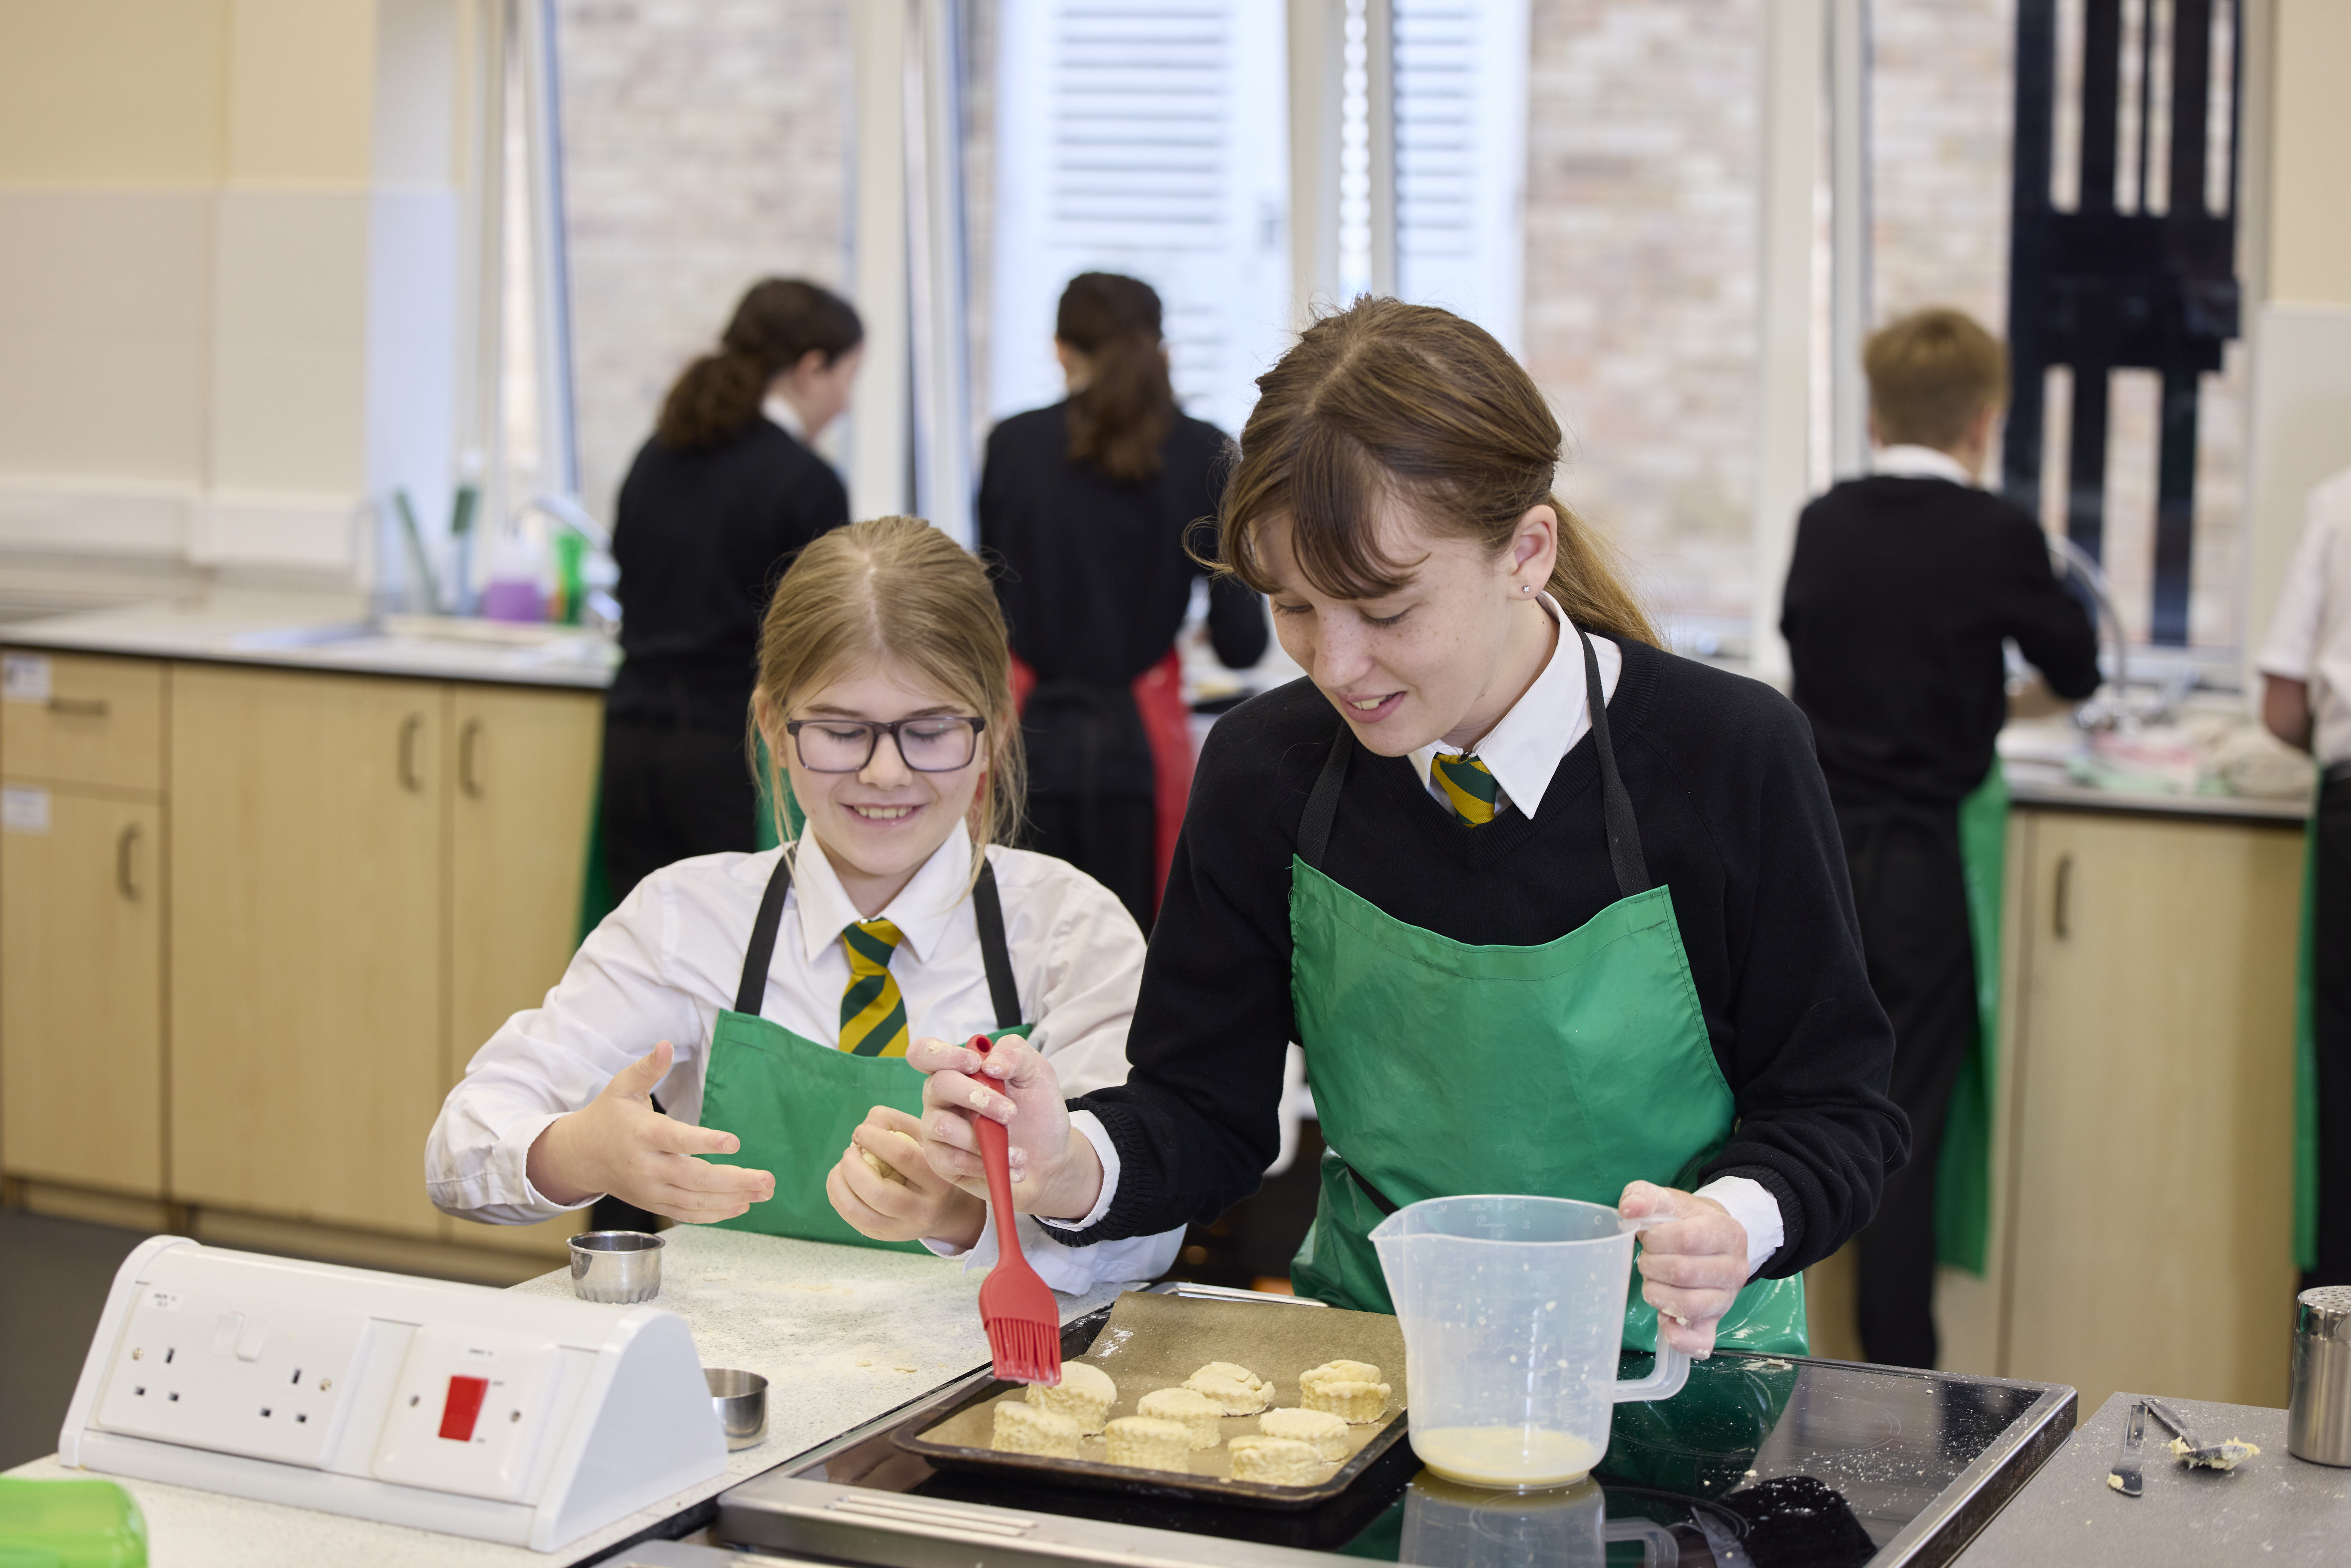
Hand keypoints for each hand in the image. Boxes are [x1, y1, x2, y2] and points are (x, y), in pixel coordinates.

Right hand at [525, 1042, 774, 1222]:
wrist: (581, 1156)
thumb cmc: (609, 1116)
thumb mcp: (622, 1087)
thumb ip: (647, 1068)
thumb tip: (666, 1045)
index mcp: (642, 1134)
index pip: (675, 1139)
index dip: (704, 1142)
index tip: (734, 1142)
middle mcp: (647, 1166)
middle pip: (693, 1178)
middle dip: (734, 1180)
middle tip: (768, 1180)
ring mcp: (650, 1189)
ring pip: (694, 1201)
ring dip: (732, 1199)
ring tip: (765, 1193)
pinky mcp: (653, 1204)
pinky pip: (686, 1214)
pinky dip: (714, 1214)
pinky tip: (741, 1206)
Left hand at [825, 1105, 986, 1245]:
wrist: (944, 1208)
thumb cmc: (928, 1162)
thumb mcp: (922, 1137)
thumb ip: (894, 1121)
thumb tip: (864, 1128)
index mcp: (938, 1181)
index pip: (903, 1156)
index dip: (875, 1138)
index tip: (861, 1130)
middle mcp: (922, 1211)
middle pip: (877, 1192)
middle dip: (852, 1166)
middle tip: (850, 1150)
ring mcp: (902, 1229)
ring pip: (859, 1212)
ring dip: (840, 1183)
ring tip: (842, 1166)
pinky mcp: (884, 1237)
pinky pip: (852, 1220)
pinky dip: (838, 1196)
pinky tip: (842, 1180)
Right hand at [904, 1033, 1102, 1221]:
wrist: (1048, 1157)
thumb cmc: (1036, 1111)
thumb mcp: (1036, 1073)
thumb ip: (1015, 1054)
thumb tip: (989, 1064)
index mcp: (957, 1069)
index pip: (926, 1052)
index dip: (943, 1054)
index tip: (975, 1064)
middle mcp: (941, 1097)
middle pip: (938, 1085)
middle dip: (978, 1097)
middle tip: (1010, 1112)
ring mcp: (937, 1129)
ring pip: (943, 1126)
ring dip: (985, 1138)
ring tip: (1018, 1150)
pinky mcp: (942, 1162)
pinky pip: (952, 1160)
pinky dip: (985, 1163)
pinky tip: (1010, 1166)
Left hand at [1620, 1179, 1750, 1358]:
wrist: (1714, 1240)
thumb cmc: (1687, 1221)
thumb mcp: (1670, 1201)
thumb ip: (1646, 1196)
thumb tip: (1628, 1209)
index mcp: (1728, 1233)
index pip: (1688, 1239)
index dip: (1658, 1239)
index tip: (1649, 1237)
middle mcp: (1735, 1269)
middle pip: (1684, 1273)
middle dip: (1652, 1265)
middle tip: (1647, 1259)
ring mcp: (1727, 1300)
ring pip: (1688, 1306)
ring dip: (1657, 1294)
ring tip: (1652, 1281)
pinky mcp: (1714, 1323)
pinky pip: (1700, 1343)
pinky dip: (1676, 1337)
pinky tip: (1663, 1320)